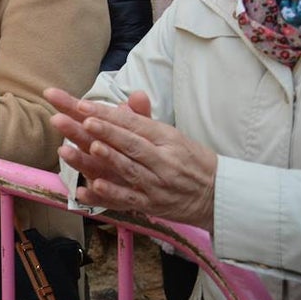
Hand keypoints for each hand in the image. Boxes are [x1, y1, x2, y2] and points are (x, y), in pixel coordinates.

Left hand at [45, 87, 217, 229]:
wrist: (218, 196)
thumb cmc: (189, 160)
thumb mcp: (172, 135)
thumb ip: (145, 118)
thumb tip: (133, 95)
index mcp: (165, 138)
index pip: (133, 123)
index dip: (108, 114)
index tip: (82, 105)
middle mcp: (161, 160)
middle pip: (129, 143)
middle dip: (103, 130)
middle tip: (81, 118)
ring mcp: (155, 184)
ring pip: (128, 170)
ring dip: (106, 159)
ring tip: (87, 147)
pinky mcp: (151, 205)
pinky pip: (128, 200)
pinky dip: (109, 194)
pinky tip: (90, 188)